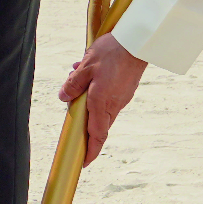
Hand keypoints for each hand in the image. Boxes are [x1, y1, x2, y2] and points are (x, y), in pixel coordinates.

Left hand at [57, 33, 146, 165]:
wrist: (138, 41)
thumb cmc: (112, 53)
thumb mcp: (86, 67)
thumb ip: (73, 84)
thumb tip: (63, 97)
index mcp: (102, 102)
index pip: (96, 134)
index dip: (90, 151)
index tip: (84, 162)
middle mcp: (114, 104)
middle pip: (97, 122)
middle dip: (82, 115)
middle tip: (71, 101)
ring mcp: (122, 97)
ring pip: (100, 106)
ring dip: (87, 96)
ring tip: (77, 73)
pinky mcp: (125, 89)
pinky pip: (107, 96)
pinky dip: (96, 89)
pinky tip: (89, 70)